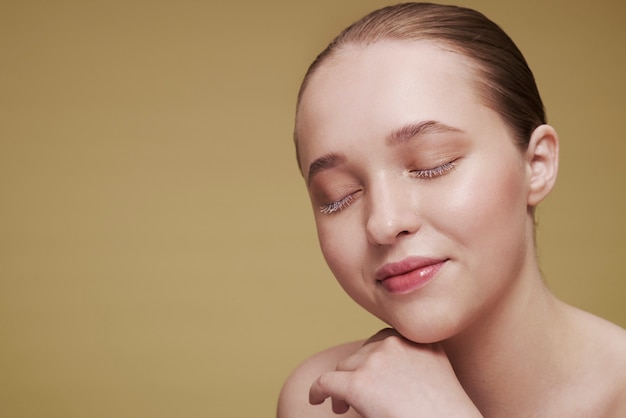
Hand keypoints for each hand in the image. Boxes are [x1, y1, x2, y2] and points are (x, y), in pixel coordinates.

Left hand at [309, 328, 481, 416]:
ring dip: (342, 385)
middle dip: (356, 372)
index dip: (371, 359)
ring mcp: (376, 361)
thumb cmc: (445, 412)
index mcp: (417, 339)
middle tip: (353, 395)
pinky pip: (326, 383)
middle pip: (362, 353)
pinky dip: (317, 391)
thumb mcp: (436, 373)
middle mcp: (395, 343)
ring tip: (342, 407)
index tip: (369, 375)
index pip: (384, 340)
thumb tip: (387, 372)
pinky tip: (316, 400)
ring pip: (344, 368)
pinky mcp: (358, 384)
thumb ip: (415, 361)